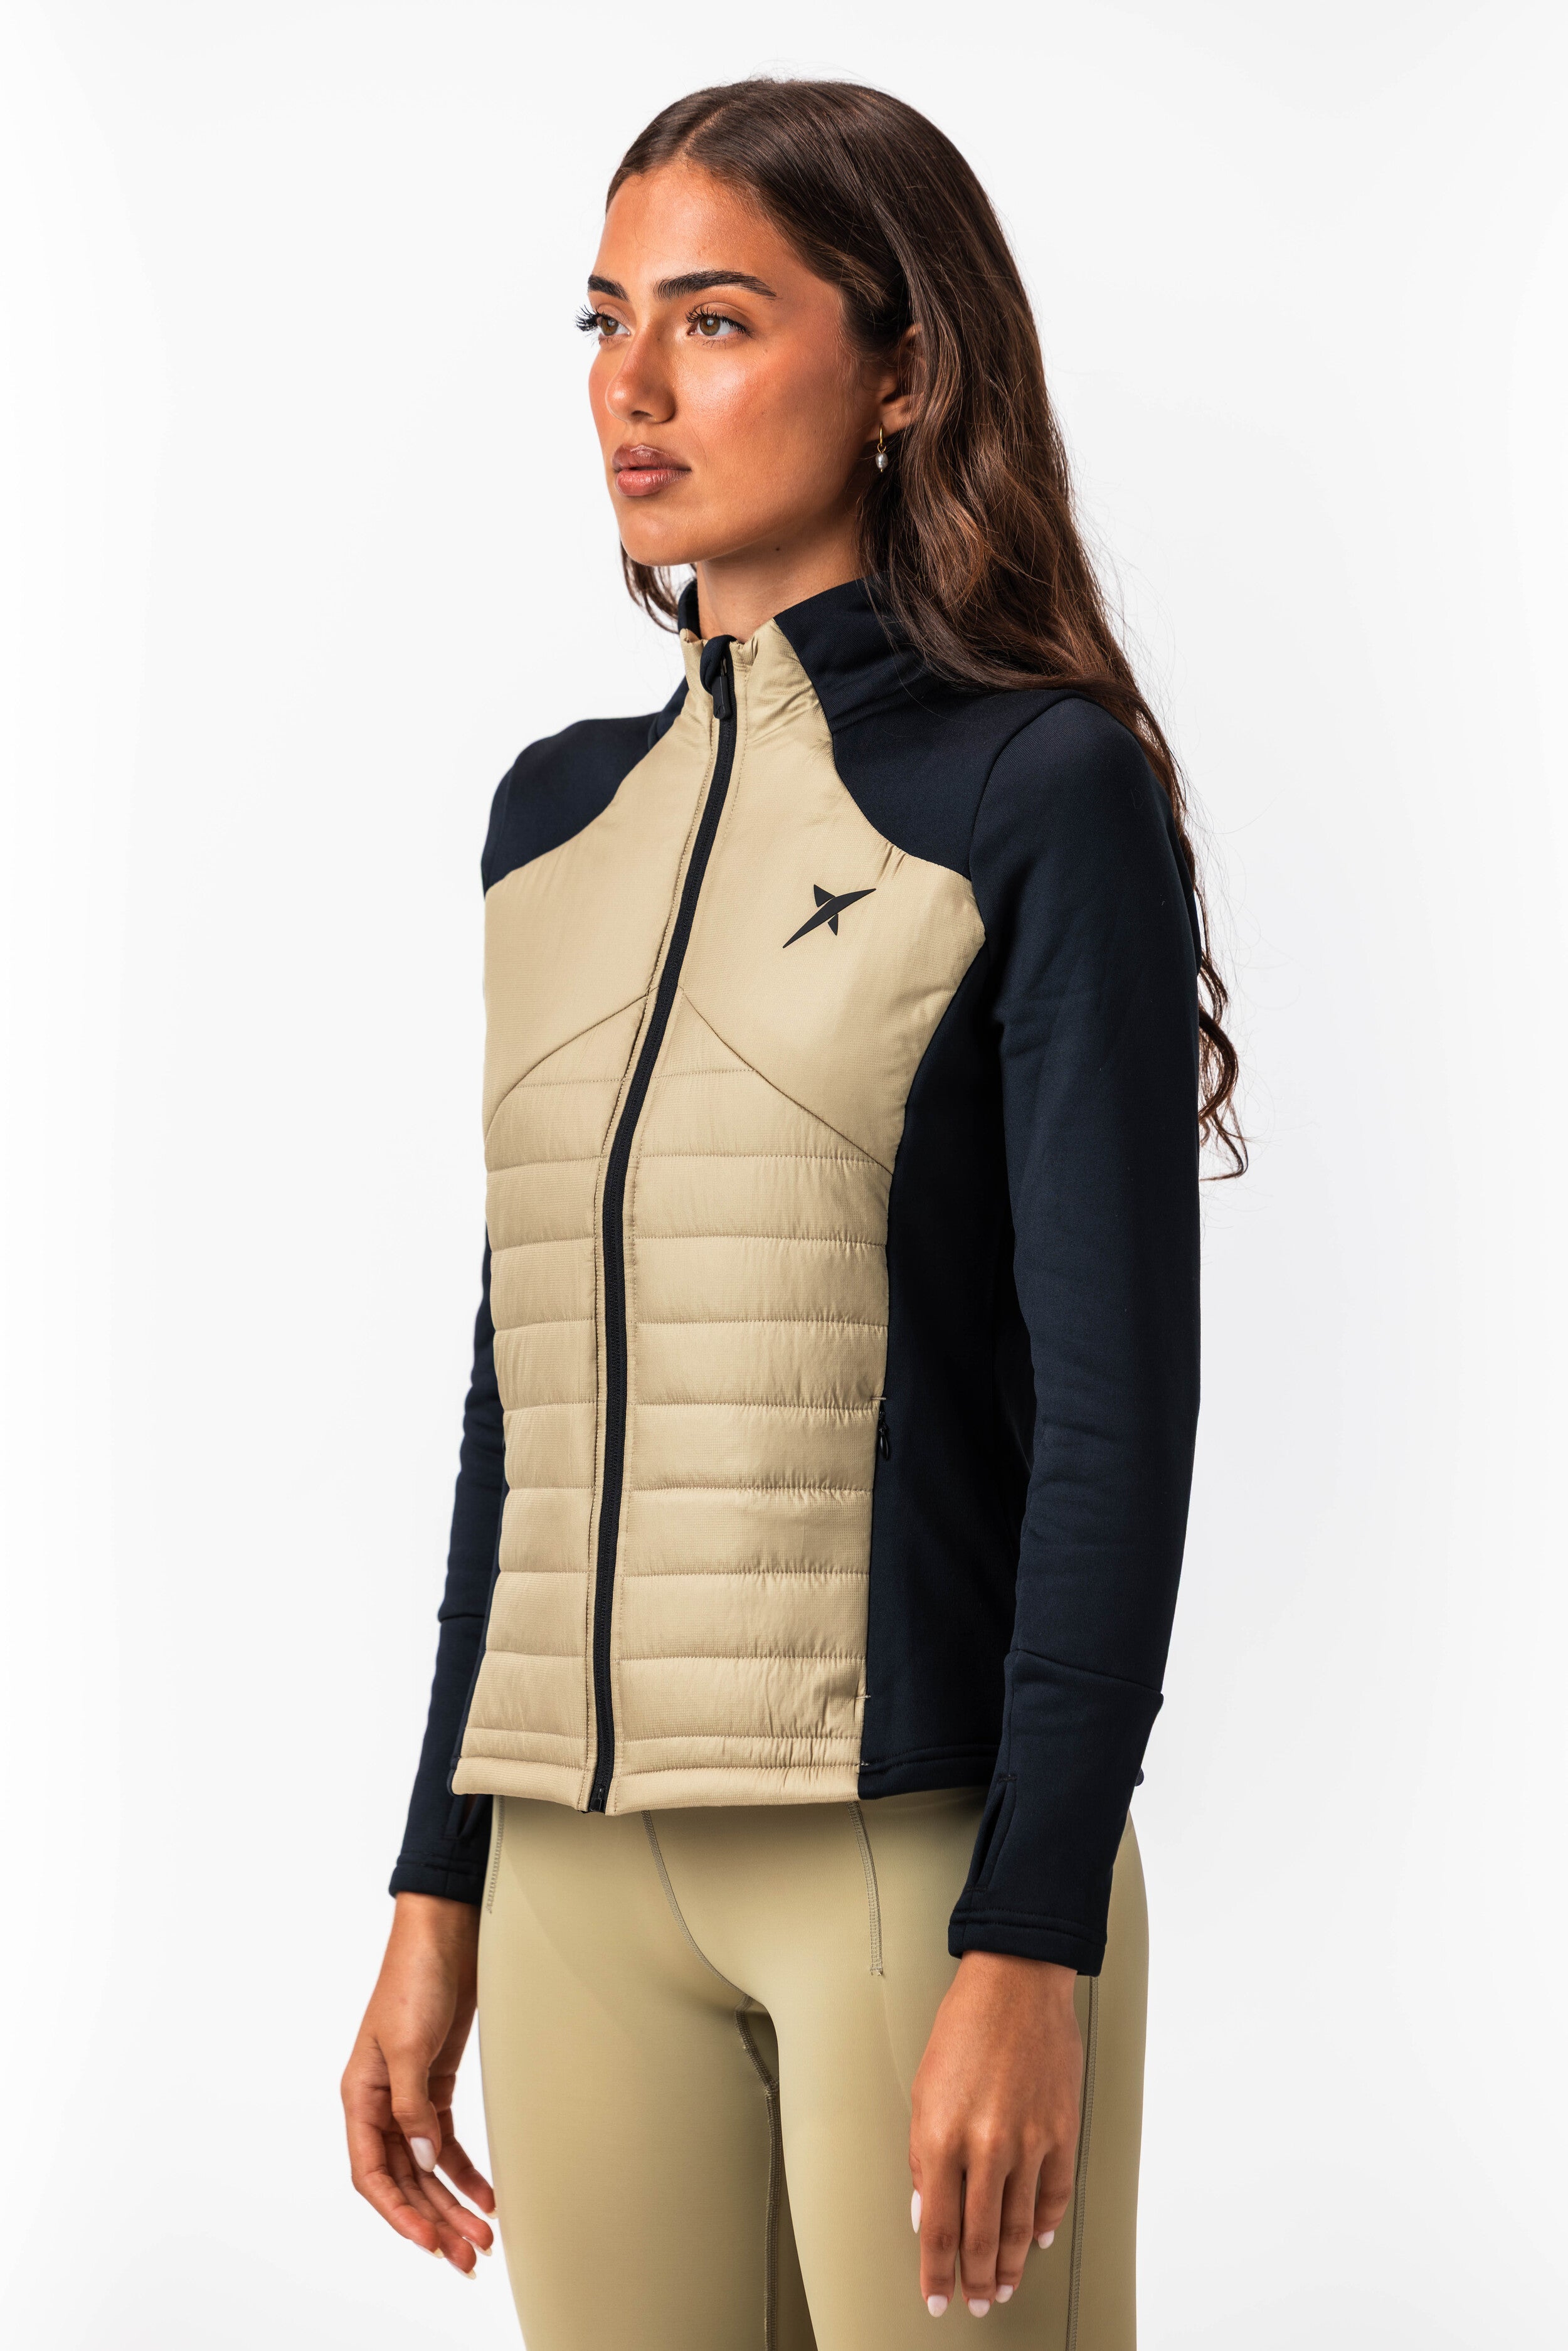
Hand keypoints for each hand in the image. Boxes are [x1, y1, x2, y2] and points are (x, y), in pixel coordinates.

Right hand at [341, 1892, 496, 2274]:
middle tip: (466, 2254)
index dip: (398, 2211)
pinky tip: (486, 2194)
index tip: (429, 2240)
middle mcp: (382, 2102)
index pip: (372, 2172)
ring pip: (428, 2166)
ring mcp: (411, 2095)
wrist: (445, 1934)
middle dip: (434, 2219)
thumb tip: (423, 2155)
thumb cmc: (414, 1978)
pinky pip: (447, 2142)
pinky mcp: (438, 2084)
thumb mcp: (407, 2043)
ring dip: (453, 2202)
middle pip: (405, 2178)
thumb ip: (411, 2104)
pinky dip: (466, 2170)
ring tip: (481, 2236)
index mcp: (361, 2095)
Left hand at [909, 1950, 1081, 2315]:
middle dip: (975, 2279)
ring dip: (1009, 2263)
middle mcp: (987, 2145)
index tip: (936, 2296)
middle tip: (975, 2301)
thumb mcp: (923, 2091)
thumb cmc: (964, 2028)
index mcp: (942, 2135)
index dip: (936, 2272)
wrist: (1017, 1983)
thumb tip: (927, 2211)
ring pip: (1019, 2226)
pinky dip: (1043, 2224)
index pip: (937, 2229)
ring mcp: (1030, 2141)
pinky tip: (1034, 2239)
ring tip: (1002, 2285)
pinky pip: (1053, 2194)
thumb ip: (925, 2157)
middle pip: (980, 2238)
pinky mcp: (1062, 2132)